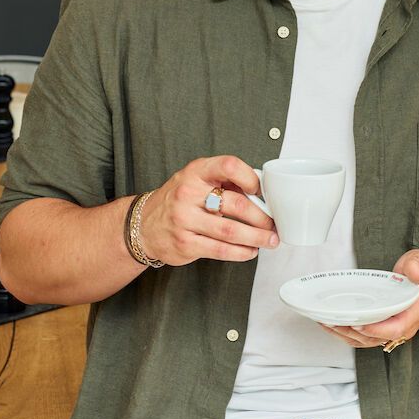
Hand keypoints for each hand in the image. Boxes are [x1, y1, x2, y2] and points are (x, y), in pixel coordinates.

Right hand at [137, 155, 278, 264]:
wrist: (144, 224)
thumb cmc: (179, 199)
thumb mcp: (197, 179)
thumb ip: (225, 181)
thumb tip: (262, 192)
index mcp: (196, 171)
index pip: (229, 165)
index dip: (250, 177)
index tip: (261, 190)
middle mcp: (188, 193)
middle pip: (236, 204)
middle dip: (262, 217)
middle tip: (274, 224)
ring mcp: (184, 219)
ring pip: (230, 230)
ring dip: (256, 237)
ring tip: (269, 240)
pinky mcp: (184, 243)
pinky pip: (220, 250)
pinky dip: (240, 252)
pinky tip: (251, 251)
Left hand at [321, 249, 418, 349]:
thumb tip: (412, 271)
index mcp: (415, 311)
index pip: (397, 328)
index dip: (377, 329)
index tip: (360, 323)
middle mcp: (404, 325)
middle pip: (376, 337)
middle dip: (353, 332)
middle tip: (333, 320)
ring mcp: (392, 329)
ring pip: (367, 340)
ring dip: (346, 334)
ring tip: (327, 321)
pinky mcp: (383, 328)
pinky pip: (365, 337)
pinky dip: (348, 334)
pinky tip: (334, 324)